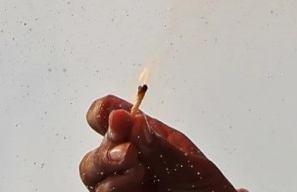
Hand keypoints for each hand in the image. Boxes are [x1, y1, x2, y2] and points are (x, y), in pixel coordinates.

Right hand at [79, 94, 244, 191]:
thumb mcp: (188, 163)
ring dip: (113, 177)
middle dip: (106, 151)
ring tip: (140, 176)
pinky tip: (138, 190)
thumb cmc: (203, 187)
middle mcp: (125, 161)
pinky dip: (118, 191)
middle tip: (129, 153)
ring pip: (93, 178)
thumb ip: (159, 146)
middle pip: (94, 152)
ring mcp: (121, 186)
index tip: (118, 119)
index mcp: (139, 135)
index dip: (104, 112)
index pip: (107, 114)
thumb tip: (133, 120)